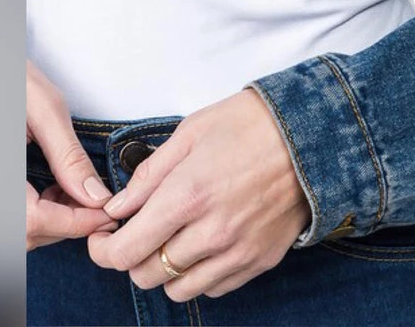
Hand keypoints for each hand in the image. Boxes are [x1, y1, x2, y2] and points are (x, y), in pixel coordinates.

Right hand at [27, 59, 116, 250]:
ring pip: (17, 232)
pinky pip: (9, 217)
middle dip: (67, 222)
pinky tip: (54, 187)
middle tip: (99, 201)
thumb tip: (97, 197)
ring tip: (77, 190)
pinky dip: (36, 211)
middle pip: (24, 234)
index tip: (107, 214)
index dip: (74, 223)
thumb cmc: (7, 75)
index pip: (31, 223)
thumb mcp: (45, 108)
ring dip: (52, 219)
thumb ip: (69, 156)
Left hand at [86, 87, 311, 299]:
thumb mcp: (192, 132)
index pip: (125, 251)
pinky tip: (203, 244)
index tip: (102, 238)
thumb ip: (149, 174)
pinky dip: (199, 274)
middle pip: (146, 275)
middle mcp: (211, 232)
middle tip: (136, 233)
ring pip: (178, 290)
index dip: (103, 251)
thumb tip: (118, 207)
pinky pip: (214, 288)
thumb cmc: (250, 124)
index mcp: (188, 195)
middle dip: (131, 258)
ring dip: (164, 271)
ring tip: (171, 239)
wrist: (312, 134)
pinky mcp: (260, 260)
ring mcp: (238, 251)